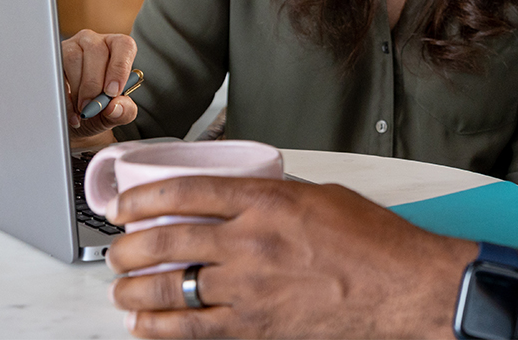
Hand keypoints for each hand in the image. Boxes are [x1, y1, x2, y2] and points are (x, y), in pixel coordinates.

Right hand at [62, 30, 138, 142]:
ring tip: (82, 109)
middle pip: (97, 51)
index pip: (124, 45)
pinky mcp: (54, 59)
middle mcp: (97, 43)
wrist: (77, 118)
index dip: (119, 68)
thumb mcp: (117, 113)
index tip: (112, 92)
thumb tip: (115, 107)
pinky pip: (55, 70)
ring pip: (74, 58)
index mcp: (119, 48)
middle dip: (94, 84)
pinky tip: (70, 110)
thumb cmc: (102, 109)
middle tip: (92, 106)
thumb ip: (125, 111)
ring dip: (77, 88)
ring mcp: (73, 47)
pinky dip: (62, 94)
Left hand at [106, 177, 474, 338]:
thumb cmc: (370, 238)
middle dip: (130, 244)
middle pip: (168, 239)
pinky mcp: (255, 326)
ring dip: (135, 287)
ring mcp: (250, 287)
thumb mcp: (320, 194)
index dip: (146, 195)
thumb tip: (243, 199)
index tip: (127, 203)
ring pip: (171, 287)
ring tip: (123, 285)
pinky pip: (192, 330)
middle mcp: (252, 241)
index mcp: (268, 200)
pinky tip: (144, 325)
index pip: (188, 190)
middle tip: (118, 246)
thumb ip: (274, 195)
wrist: (398, 284)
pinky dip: (159, 329)